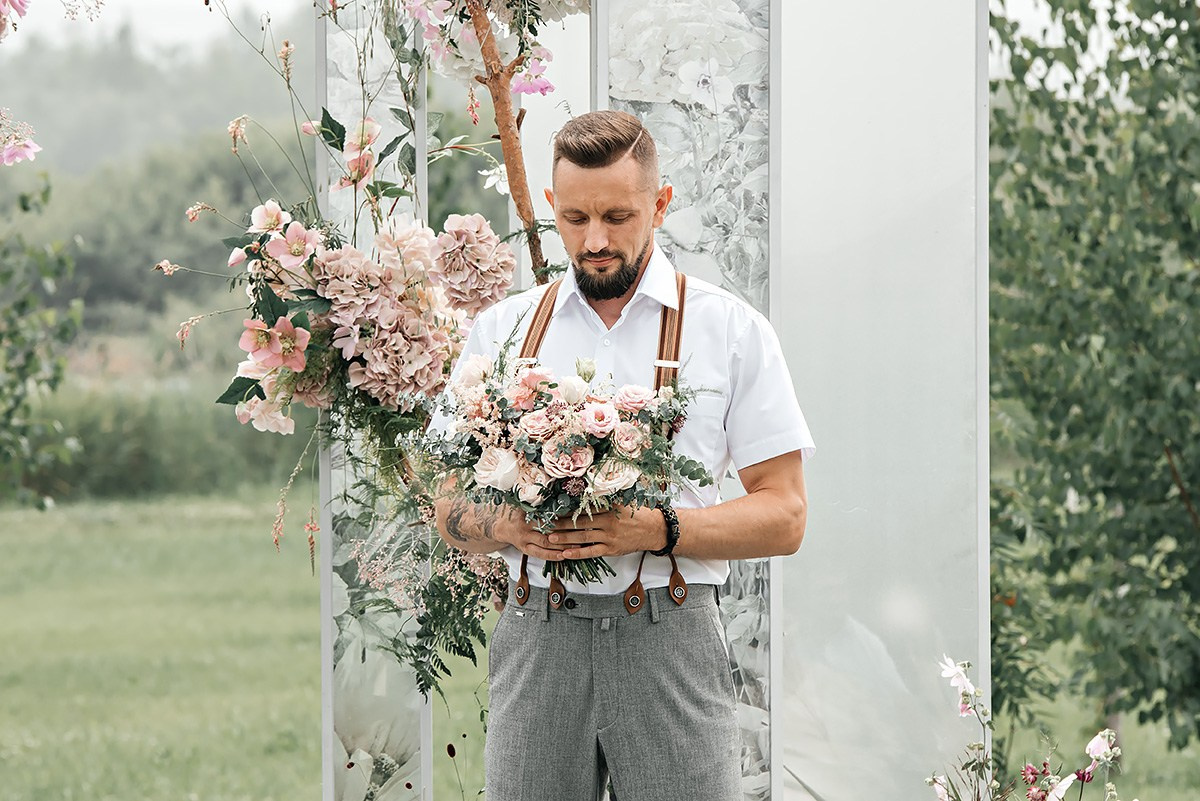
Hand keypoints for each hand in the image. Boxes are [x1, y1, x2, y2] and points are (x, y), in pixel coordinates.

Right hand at [491, 508, 575, 561]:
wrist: (502, 527)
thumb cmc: (518, 514)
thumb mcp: (526, 504)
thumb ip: (540, 502)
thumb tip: (561, 497)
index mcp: (528, 512)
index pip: (549, 514)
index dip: (564, 515)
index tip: (577, 515)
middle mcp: (526, 525)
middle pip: (550, 529)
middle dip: (567, 531)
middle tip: (583, 532)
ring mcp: (525, 539)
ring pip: (546, 543)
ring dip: (563, 545)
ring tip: (578, 545)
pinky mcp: (525, 549)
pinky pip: (540, 554)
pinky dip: (552, 556)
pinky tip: (563, 556)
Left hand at [546, 506, 666, 559]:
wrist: (654, 530)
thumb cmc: (638, 514)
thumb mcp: (622, 502)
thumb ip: (605, 499)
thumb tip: (587, 492)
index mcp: (609, 508)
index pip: (583, 508)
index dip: (567, 509)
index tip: (553, 508)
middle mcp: (607, 522)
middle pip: (579, 523)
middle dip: (560, 523)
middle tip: (544, 523)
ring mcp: (609, 537)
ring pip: (582, 538)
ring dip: (564, 538)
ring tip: (549, 538)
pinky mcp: (611, 549)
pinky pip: (591, 552)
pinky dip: (577, 553)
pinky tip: (566, 553)